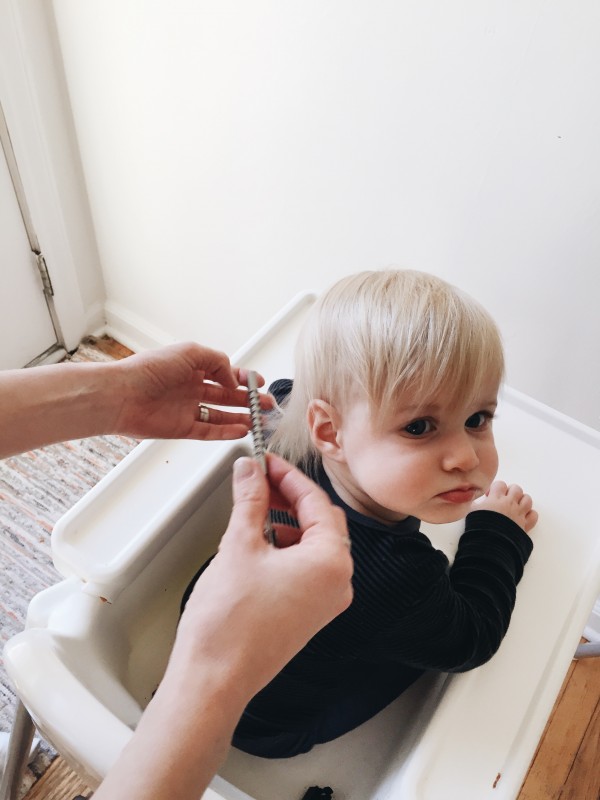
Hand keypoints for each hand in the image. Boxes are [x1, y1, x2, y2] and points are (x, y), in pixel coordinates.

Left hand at [111, 342, 271, 440]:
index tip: (260, 382)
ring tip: (260, 420)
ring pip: (221, 415)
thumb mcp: (190, 352)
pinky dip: (226, 432)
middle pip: (227, 396)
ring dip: (241, 417)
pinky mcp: (181, 428)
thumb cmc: (149, 369)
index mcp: (192, 367)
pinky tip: (242, 431)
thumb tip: (233, 379)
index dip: (243, 378)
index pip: (224, 373)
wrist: (123, 395)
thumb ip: (218, 362)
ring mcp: (187, 409)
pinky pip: (209, 431)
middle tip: (268, 405)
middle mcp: (191, 388)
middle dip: (249, 400)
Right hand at [176, 453, 353, 699]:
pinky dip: (286, 546)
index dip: (288, 476)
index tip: (267, 462)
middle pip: (321, 521)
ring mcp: (324, 602)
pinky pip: (306, 567)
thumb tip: (250, 472)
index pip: (316, 502)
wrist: (213, 679)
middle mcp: (337, 583)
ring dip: (288, 520)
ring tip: (257, 506)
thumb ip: (250, 500)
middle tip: (261, 478)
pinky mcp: (308, 614)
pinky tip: (260, 539)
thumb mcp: (239, 545)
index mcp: (331, 562)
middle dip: (291, 496)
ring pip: (314, 544)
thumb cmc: (229, 624)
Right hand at [473, 480, 537, 532]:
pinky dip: (530, 514)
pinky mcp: (525, 525)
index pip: (500, 484)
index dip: (496, 488)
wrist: (490, 542)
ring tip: (515, 505)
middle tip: (504, 498)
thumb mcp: (472, 511)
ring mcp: (519, 513)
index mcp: (496, 498)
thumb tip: (473, 499)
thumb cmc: (480, 527)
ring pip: (527, 499)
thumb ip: (475, 503)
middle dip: (510, 491)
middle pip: (516, 489)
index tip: (491, 495)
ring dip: (522, 500)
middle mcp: (510, 503)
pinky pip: (533, 515)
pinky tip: (523, 516)